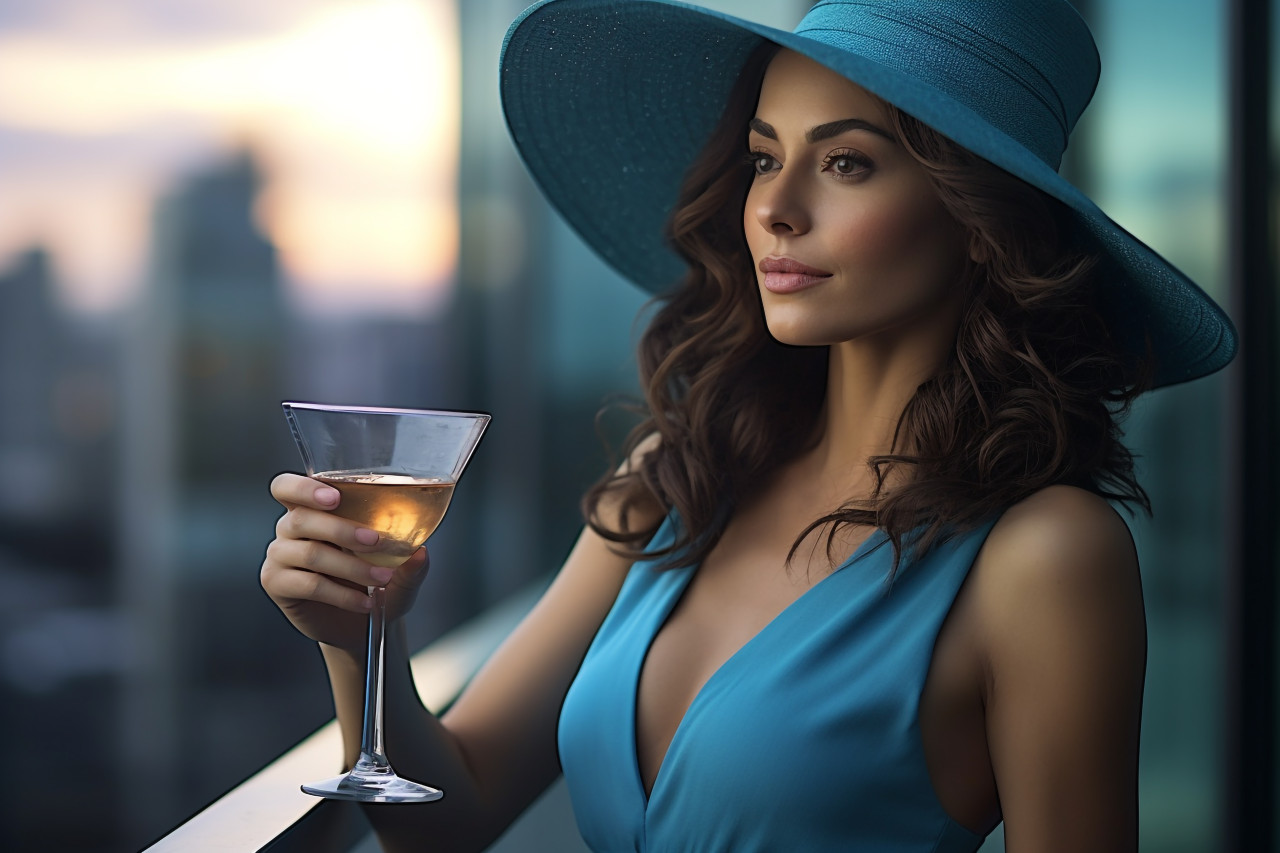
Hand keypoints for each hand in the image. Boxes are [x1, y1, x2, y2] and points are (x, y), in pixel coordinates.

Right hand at [261, 472, 430, 652]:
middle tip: (374, 541)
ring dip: (350, 566)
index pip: (287, 487)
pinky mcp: (277, 584)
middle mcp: (290, 528)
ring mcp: (280, 556)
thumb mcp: (400, 571)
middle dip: (341, 528)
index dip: (303, 488)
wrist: (360, 624)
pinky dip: (341, 594)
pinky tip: (365, 603)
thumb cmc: (373, 583)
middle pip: (301, 518)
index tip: (334, 496)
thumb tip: (420, 552)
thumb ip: (409, 561)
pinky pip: (308, 584)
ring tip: (382, 578)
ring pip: (309, 553)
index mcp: (312, 509)